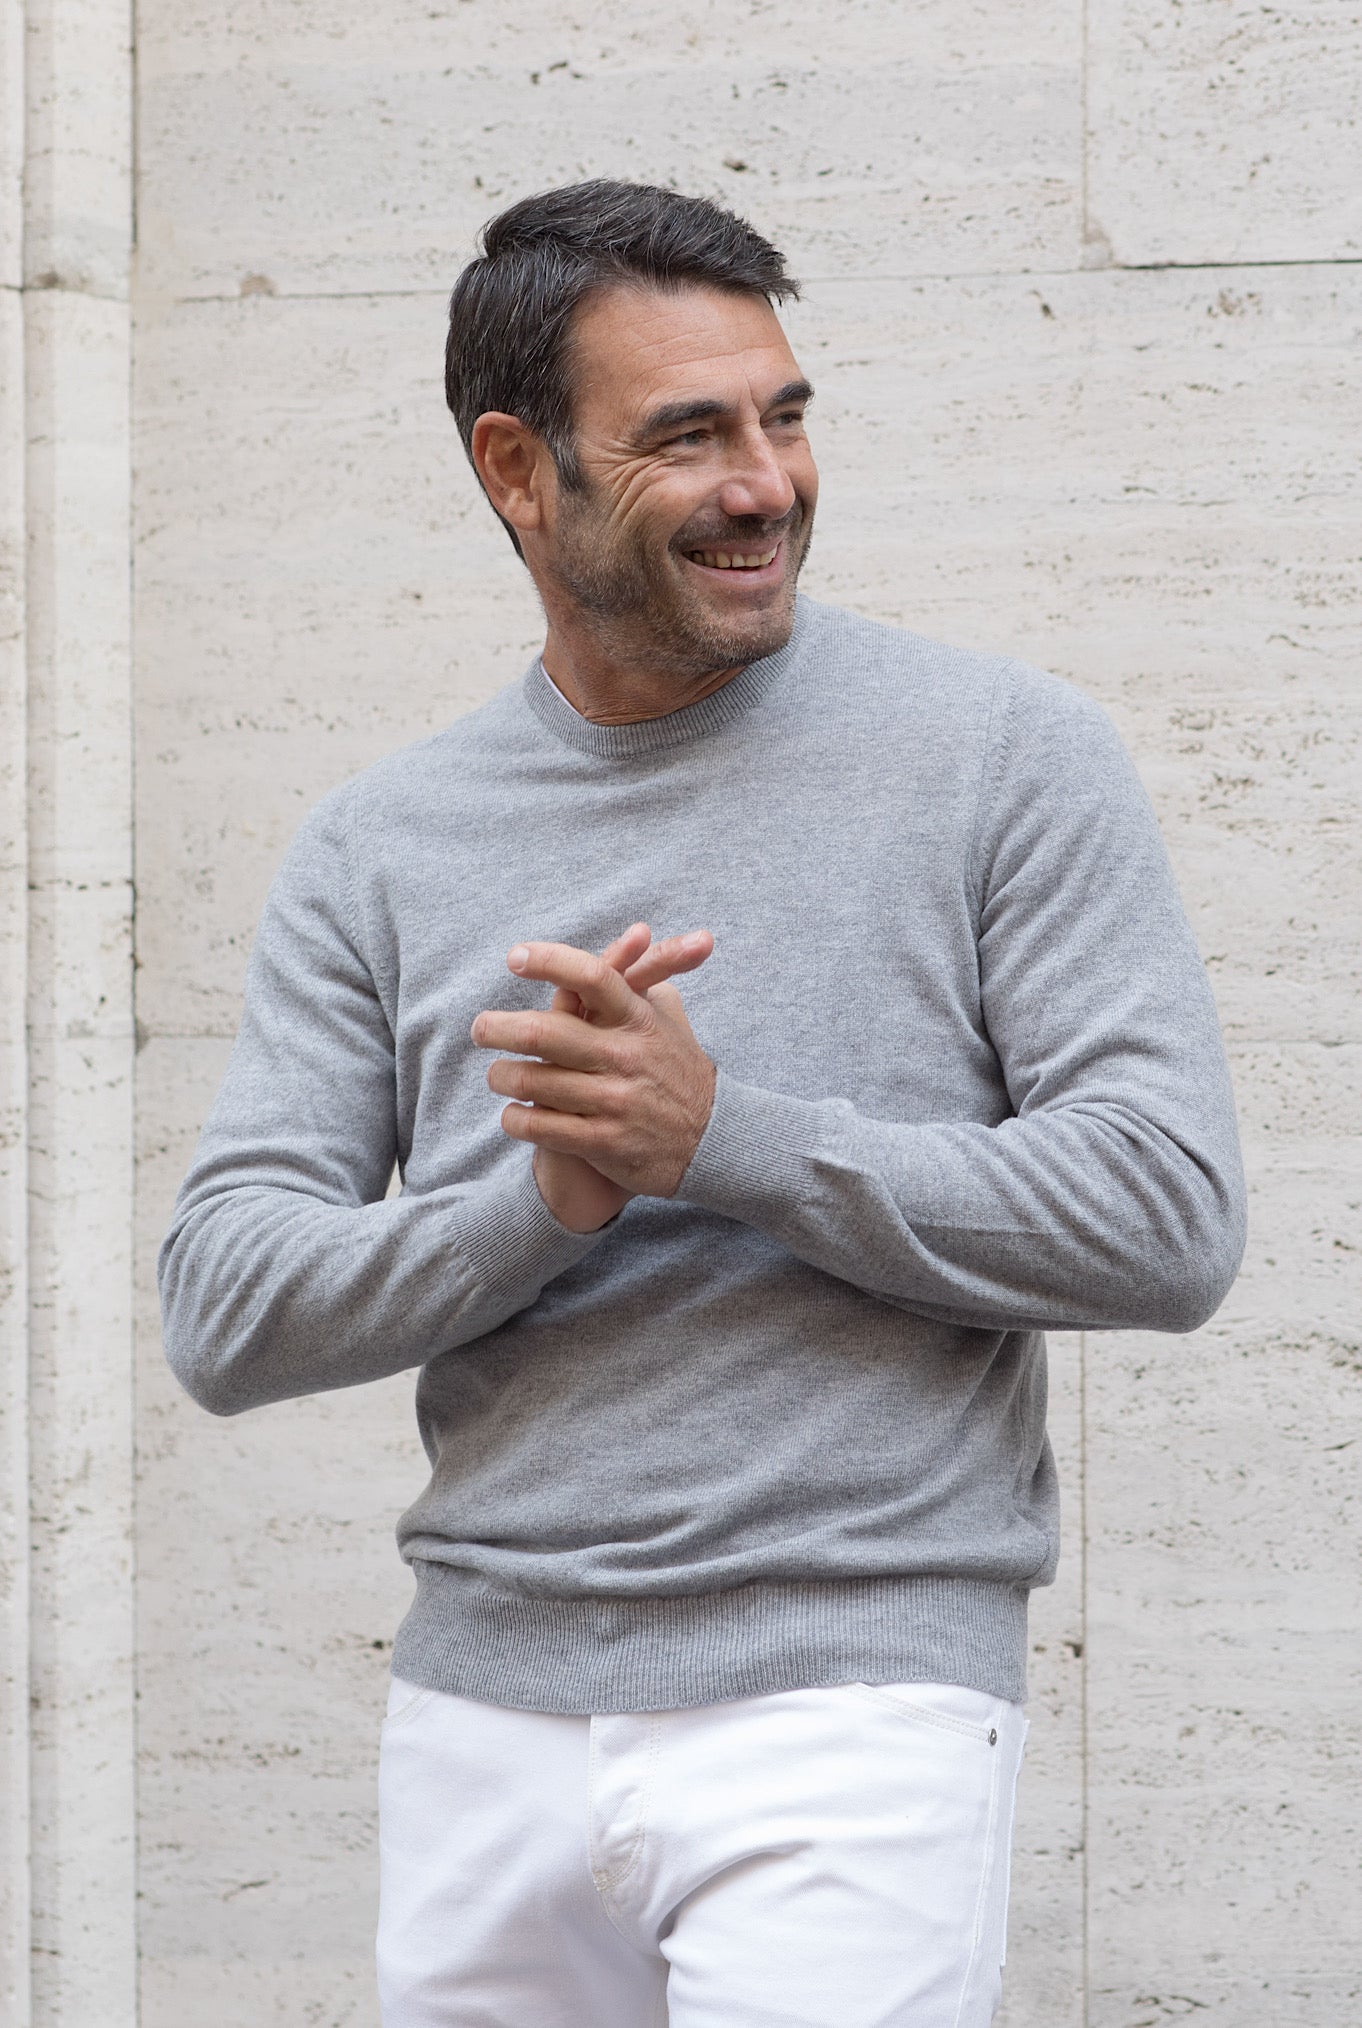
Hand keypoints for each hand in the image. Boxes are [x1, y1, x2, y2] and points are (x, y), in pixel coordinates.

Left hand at [471, 929, 717, 1229]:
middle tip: (480, 1028)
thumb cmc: (680, 1071)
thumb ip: (644, 979)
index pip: (592, 977)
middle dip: (498, 1028)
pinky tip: (512, 1114)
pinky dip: (516, 1119)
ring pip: (534, 1082)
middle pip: (546, 1033)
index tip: (514, 958)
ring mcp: (616, 1102)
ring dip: (503, 1076)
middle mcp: (626, 1057)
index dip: (549, 961)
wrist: (716, 1140)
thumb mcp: (670, 1019)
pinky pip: (541, 1127)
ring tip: (497, 1074)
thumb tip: (632, 937)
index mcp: (639, 1020)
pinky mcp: (606, 1142)